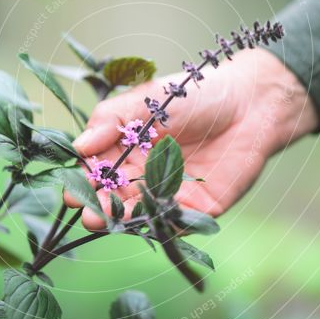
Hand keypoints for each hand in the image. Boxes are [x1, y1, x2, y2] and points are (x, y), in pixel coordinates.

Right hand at [68, 49, 318, 228]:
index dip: (83, 179)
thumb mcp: (147, 99)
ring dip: (118, 218)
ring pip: (137, 212)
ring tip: (101, 219)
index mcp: (126, 149)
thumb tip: (79, 146)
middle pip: (113, 196)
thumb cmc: (194, 94)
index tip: (70, 188)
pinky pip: (170, 221)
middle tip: (83, 208)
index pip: (97, 170)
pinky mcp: (194, 210)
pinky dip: (156, 224)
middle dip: (96, 203)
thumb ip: (112, 120)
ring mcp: (167, 194)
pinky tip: (141, 222)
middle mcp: (142, 175)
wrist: (249, 104)